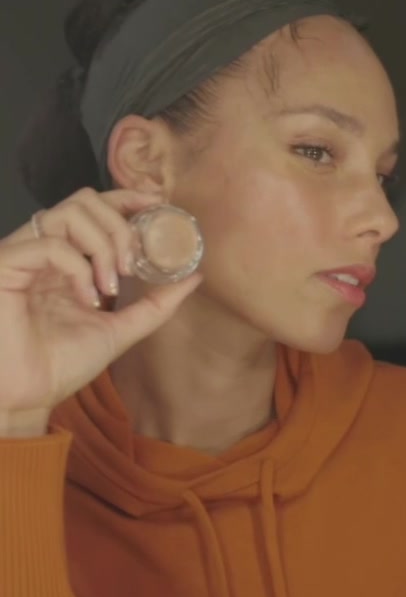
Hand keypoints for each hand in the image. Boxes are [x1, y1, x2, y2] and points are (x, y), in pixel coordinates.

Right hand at [0, 188, 201, 423]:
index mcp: (67, 258)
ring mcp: (23, 254)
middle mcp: (44, 249)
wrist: (27, 398)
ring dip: (102, 245)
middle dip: (119, 226)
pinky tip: (86, 297)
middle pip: (85, 200)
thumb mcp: (120, 329)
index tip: (158, 207)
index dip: (127, 198)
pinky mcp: (5, 265)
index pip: (96, 207)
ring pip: (68, 212)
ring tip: (110, 284)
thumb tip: (195, 277)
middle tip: (131, 264)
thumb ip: (156, 304)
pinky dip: (79, 267)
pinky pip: (50, 243)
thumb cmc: (62, 365)